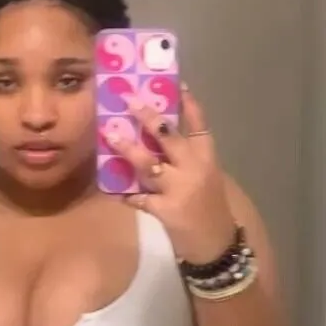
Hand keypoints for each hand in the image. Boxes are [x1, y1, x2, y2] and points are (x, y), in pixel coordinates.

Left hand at [105, 85, 236, 263]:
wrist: (216, 244)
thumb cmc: (209, 207)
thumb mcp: (206, 176)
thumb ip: (185, 158)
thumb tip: (151, 138)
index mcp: (206, 157)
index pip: (199, 123)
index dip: (187, 102)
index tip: (175, 82)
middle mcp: (194, 168)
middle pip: (169, 135)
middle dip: (147, 116)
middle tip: (128, 100)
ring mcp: (179, 188)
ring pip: (149, 163)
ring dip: (127, 148)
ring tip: (109, 134)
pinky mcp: (165, 209)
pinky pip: (138, 197)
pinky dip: (122, 191)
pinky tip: (109, 186)